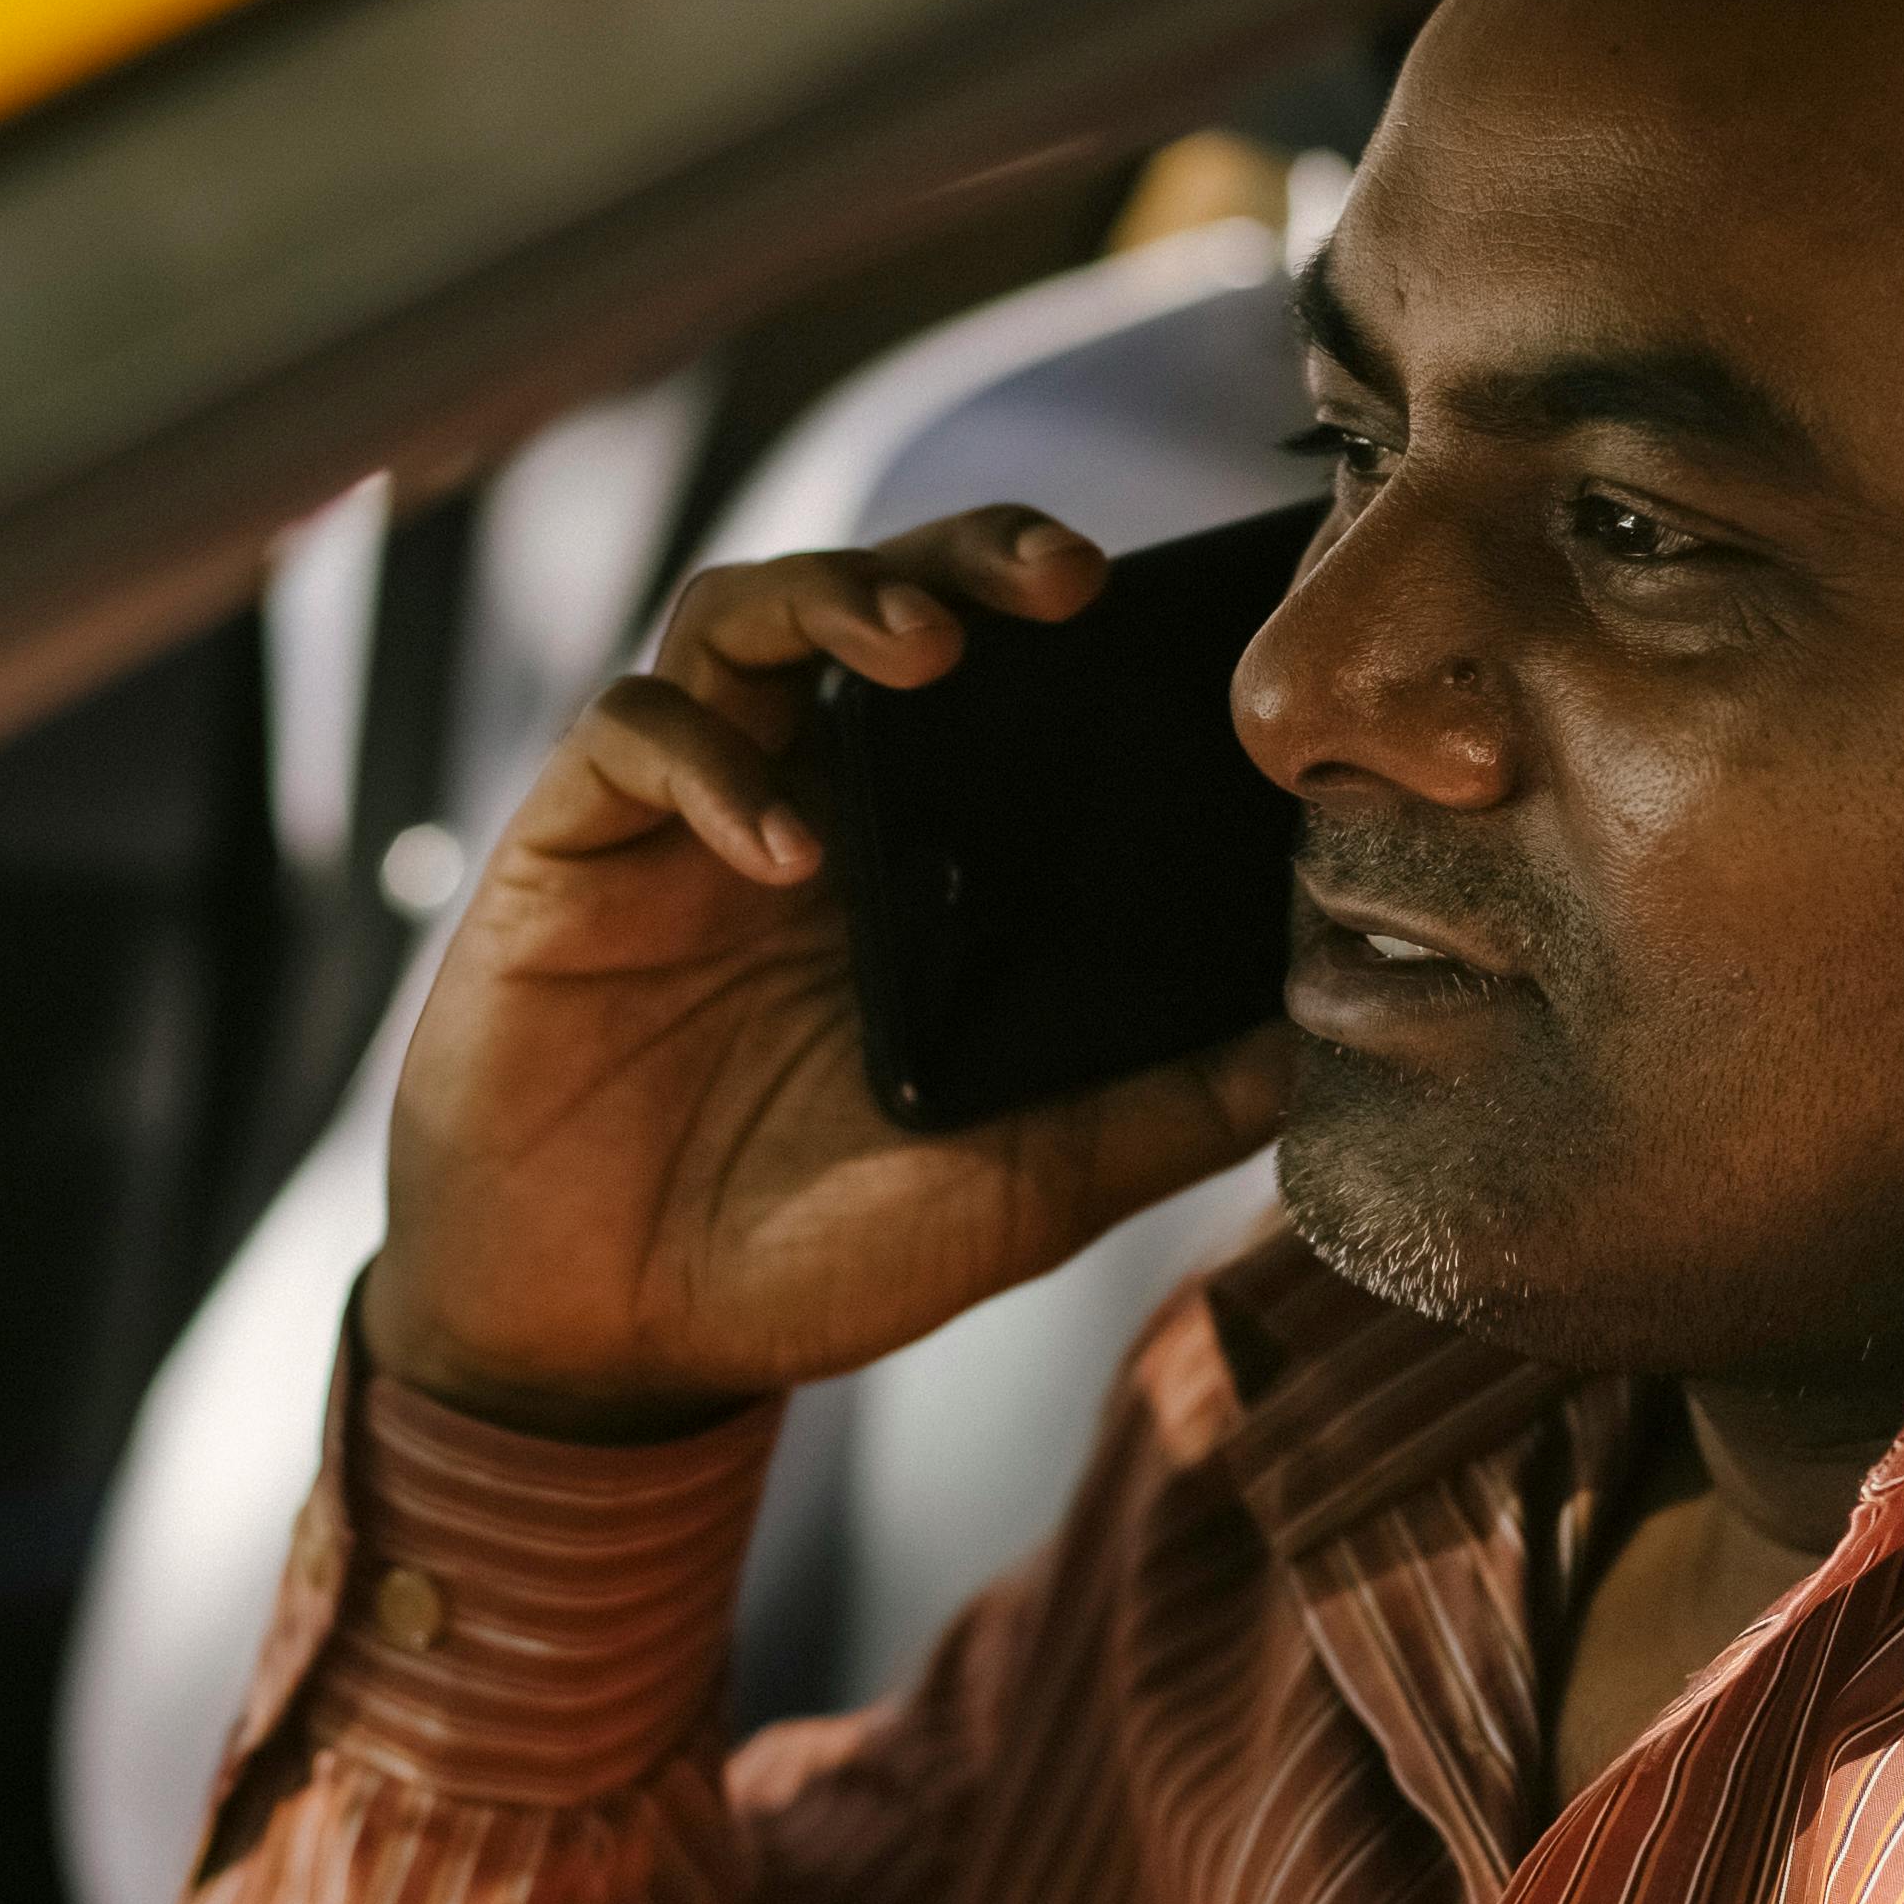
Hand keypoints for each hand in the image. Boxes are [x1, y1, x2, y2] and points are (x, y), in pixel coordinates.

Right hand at [363, 506, 1295, 1441]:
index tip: (1172, 620)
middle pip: (877, 598)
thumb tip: (1331, 1041)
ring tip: (922, 648)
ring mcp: (683, 816)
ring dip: (837, 600)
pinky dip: (712, 763)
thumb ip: (1166, 1111)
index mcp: (917, 863)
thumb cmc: (806, 1262)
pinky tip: (786, 846)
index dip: (1066, 624)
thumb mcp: (1026, 1192)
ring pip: (745, 617)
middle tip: (1065, 579)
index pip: (998, 683)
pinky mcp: (572, 846)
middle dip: (966, 557)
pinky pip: (633, 732)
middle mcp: (804, 805)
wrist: (606, 1346)